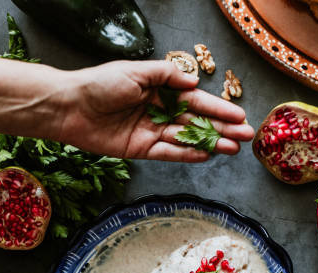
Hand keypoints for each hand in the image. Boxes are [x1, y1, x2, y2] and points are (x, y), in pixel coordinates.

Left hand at [57, 60, 253, 161]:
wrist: (71, 106)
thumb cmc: (100, 84)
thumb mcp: (136, 71)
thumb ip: (166, 76)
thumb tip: (193, 82)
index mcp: (160, 91)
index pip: (195, 101)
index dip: (218, 109)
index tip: (239, 116)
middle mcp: (159, 112)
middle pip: (196, 123)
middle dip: (222, 129)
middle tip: (246, 137)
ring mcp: (151, 132)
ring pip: (186, 140)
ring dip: (210, 144)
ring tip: (233, 149)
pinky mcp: (141, 150)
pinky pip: (167, 154)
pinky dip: (185, 155)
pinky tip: (205, 156)